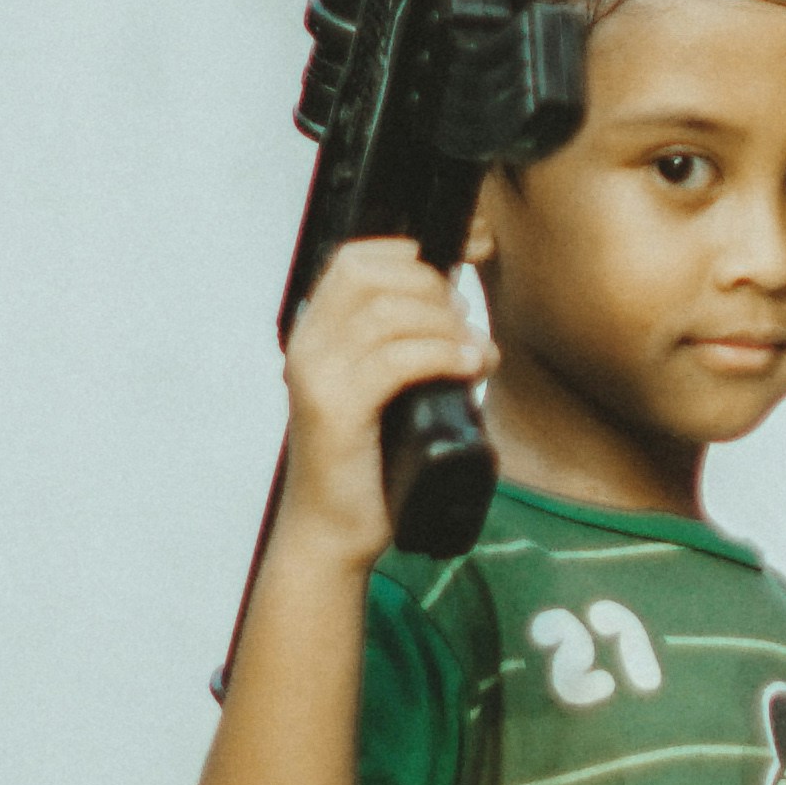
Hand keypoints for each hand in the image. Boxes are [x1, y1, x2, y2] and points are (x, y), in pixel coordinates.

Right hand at [275, 239, 484, 574]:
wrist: (331, 530)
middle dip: (433, 288)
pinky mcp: (335, 411)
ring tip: (477, 353)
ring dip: (447, 326)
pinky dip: (443, 356)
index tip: (459, 268)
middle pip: (370, 275)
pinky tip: (470, 368)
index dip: (411, 254)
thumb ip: (403, 343)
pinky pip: (395, 361)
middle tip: (465, 325)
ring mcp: (317, 377)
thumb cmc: (366, 460)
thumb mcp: (384, 386)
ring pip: (387, 314)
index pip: (355, 259)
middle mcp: (307, 346)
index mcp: (315, 333)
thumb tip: (458, 303)